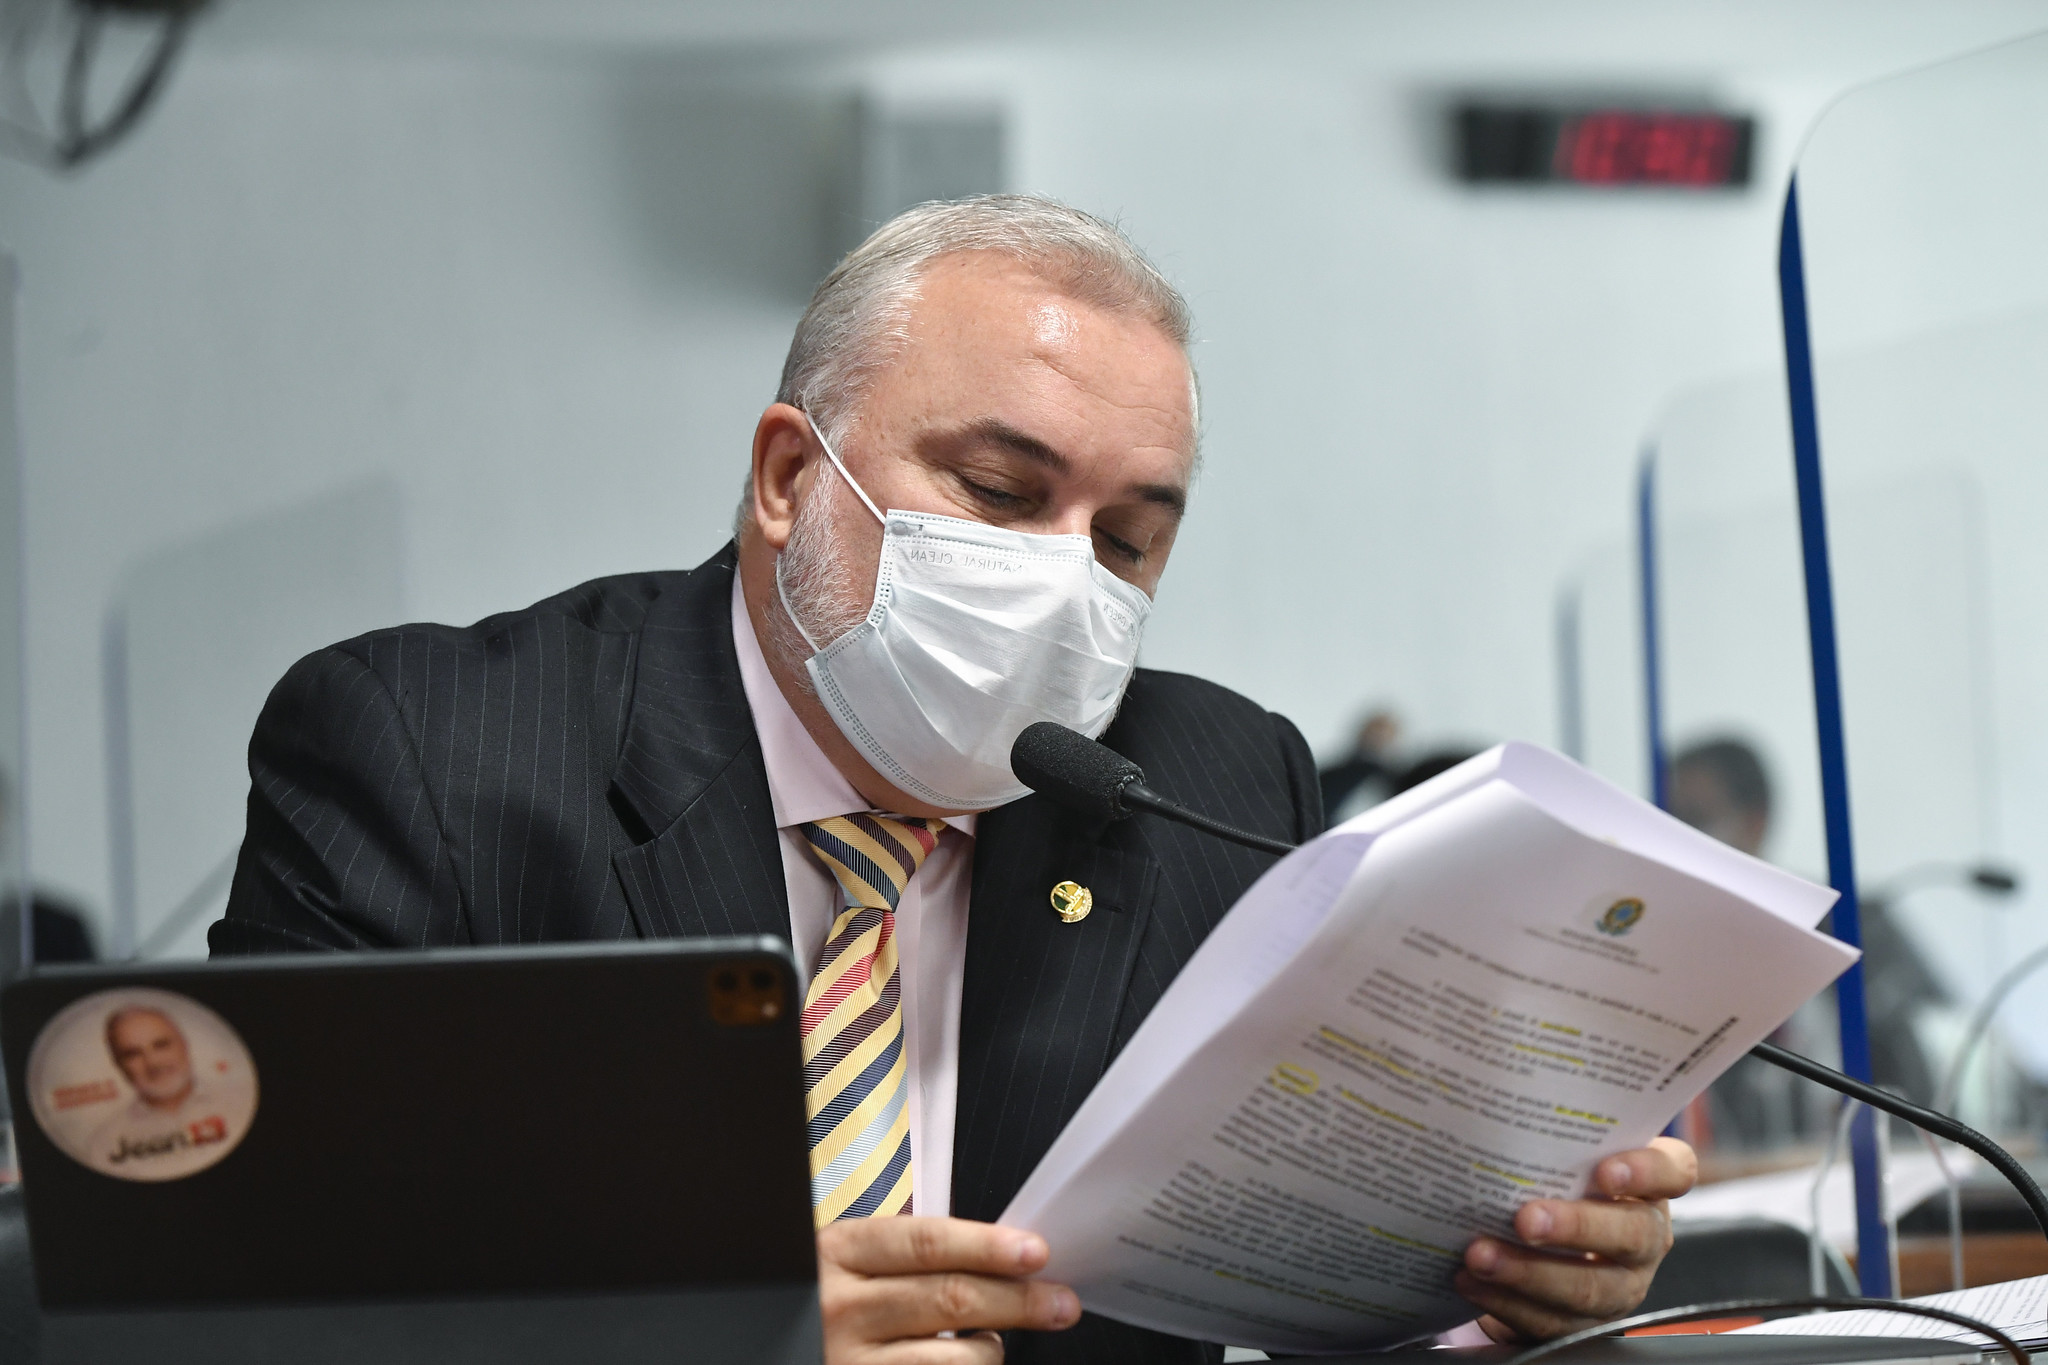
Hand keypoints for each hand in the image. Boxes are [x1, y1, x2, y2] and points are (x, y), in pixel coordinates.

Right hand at [817, 1215, 1081, 1362]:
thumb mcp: (850, 1264)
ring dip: (990, 1350)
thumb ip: (908, 1255)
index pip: (926, 1243)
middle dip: (1017, 1300)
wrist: (772, 1343)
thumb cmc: (827, 1303)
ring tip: (995, 1342)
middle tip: (1061, 1303)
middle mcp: (840, 1309)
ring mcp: (848, 1362)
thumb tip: (1000, 1255)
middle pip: (949, 1298)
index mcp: (840, 1253)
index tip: (1034, 1253)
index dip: (986, 1246)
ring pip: (953, 1360)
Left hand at [1454, 1138, 1696, 1341]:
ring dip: (1528, 1272)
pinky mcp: (1583, 1325)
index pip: (1672, 1171)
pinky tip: (1471, 1281)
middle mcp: (1644, 1236)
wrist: (1536, 1244)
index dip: (1647, 1172)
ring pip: (1588, 1288)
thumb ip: (1547, 1131)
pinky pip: (1551, 1322)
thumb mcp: (1556, 1152)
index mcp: (1648, 1186)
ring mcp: (1619, 1286)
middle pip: (1630, 1235)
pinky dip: (1506, 1302)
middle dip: (1574, 1228)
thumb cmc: (1549, 1178)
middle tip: (1525, 1218)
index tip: (1606, 1171)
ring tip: (1479, 1255)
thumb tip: (1490, 1085)